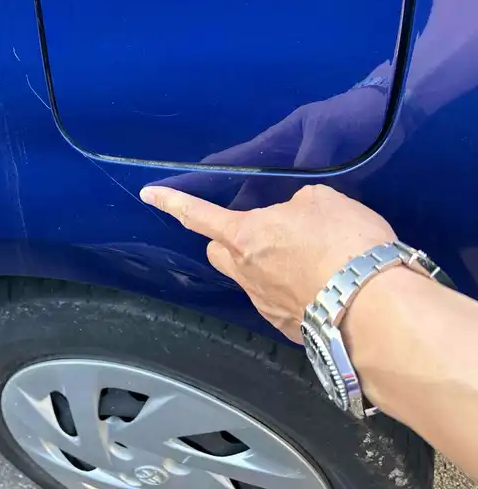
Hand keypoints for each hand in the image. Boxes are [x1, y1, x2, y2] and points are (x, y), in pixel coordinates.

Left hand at [140, 184, 396, 342]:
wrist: (372, 308)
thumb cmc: (343, 243)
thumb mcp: (324, 201)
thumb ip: (298, 206)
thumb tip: (296, 220)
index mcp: (245, 235)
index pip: (197, 213)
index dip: (172, 201)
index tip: (148, 194)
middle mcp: (245, 272)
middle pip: (217, 253)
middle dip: (226, 241)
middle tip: (256, 233)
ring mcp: (264, 305)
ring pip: (249, 280)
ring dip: (264, 267)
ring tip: (306, 261)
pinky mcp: (289, 328)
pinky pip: (279, 302)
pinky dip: (292, 292)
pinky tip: (322, 287)